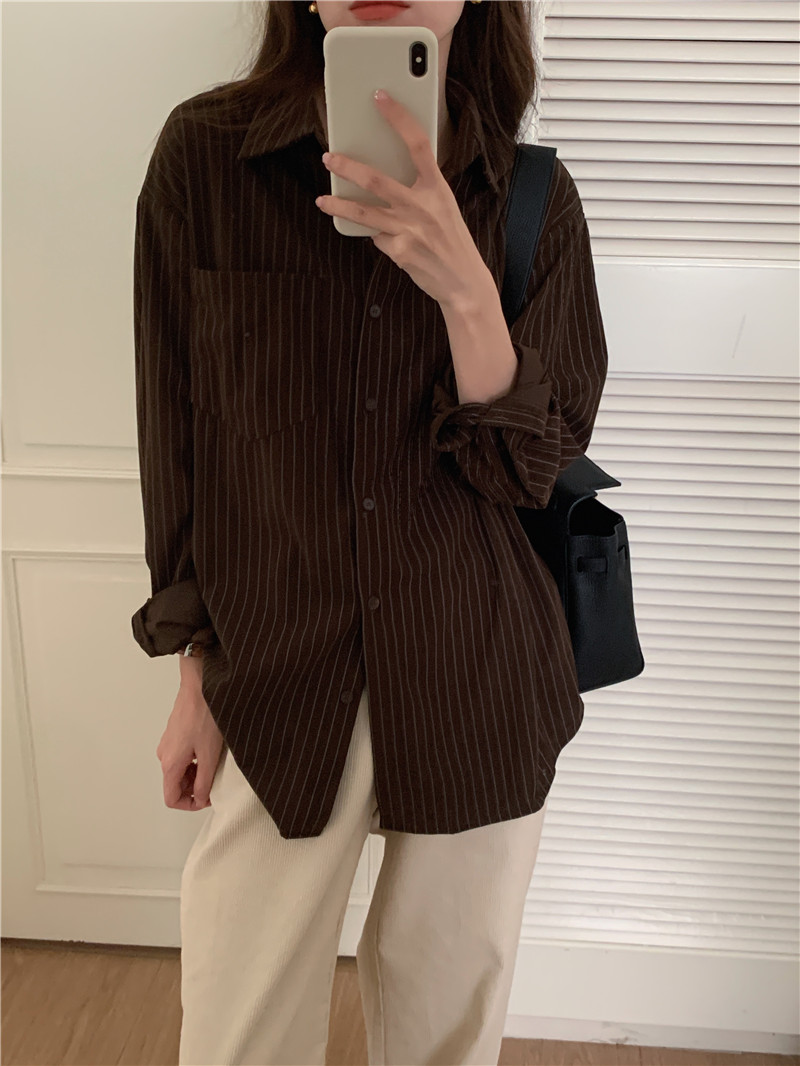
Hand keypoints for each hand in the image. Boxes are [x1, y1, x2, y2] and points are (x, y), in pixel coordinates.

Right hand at [155, 685, 224, 810]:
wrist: (201, 687)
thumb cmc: (204, 716)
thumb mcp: (209, 755)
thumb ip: (204, 781)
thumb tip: (201, 797)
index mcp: (170, 764)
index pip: (171, 798)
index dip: (189, 804)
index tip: (206, 799)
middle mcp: (164, 755)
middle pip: (175, 785)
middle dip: (194, 788)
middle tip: (214, 781)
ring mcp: (168, 743)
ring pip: (179, 770)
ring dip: (195, 773)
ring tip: (214, 763)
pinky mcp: (175, 733)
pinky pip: (181, 756)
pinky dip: (194, 760)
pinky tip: (209, 750)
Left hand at [315, 89, 492, 309]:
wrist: (464, 282)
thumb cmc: (452, 242)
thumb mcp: (444, 208)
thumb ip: (419, 192)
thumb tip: (384, 185)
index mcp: (438, 188)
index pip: (417, 144)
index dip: (398, 118)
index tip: (380, 97)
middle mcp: (423, 206)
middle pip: (377, 180)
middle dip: (349, 167)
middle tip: (329, 157)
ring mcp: (409, 230)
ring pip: (364, 213)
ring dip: (339, 204)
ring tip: (322, 199)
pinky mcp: (399, 252)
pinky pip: (377, 239)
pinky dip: (377, 237)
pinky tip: (386, 240)